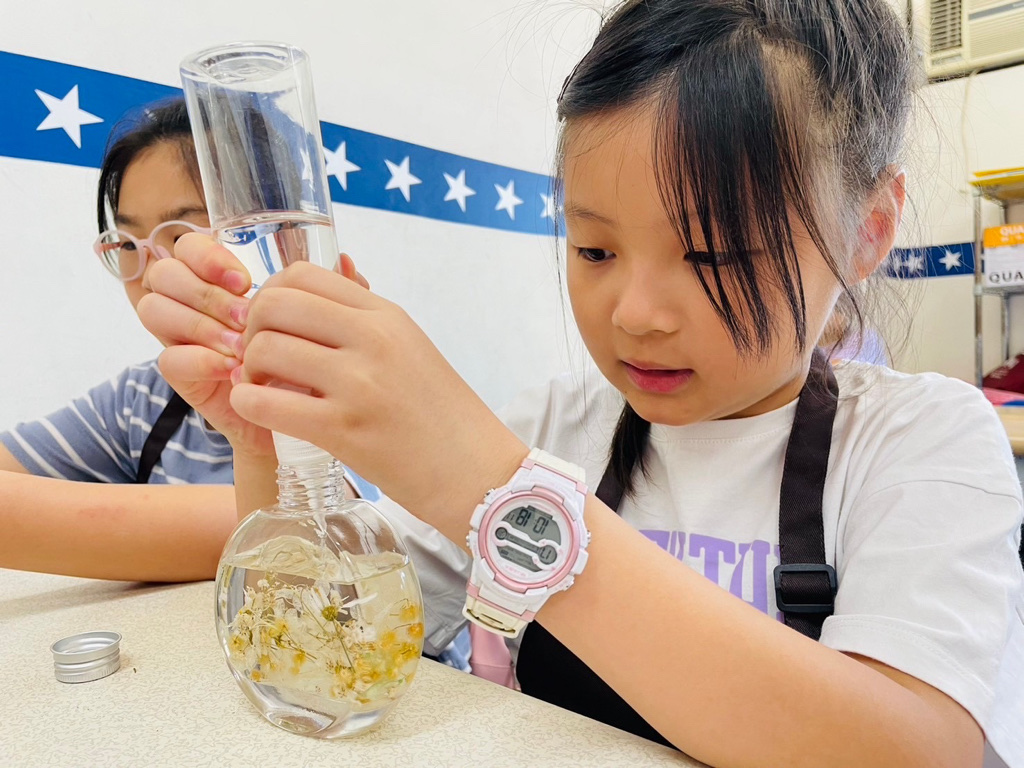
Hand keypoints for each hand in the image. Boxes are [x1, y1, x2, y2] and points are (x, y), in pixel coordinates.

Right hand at [136, 234, 367, 459]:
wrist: (302, 416)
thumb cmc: (309, 357)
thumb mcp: (322, 320)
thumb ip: (334, 291)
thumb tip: (349, 261)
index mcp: (220, 279)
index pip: (188, 245)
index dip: (205, 254)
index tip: (243, 279)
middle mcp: (195, 303)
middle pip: (164, 274)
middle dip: (204, 292)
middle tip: (244, 314)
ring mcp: (185, 338)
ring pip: (154, 309)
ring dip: (199, 323)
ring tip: (240, 345)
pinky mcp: (184, 376)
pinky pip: (167, 357)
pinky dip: (197, 358)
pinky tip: (229, 368)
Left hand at [229, 262, 527, 540]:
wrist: (475, 471)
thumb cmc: (442, 415)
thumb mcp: (411, 347)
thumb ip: (366, 320)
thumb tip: (327, 282)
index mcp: (386, 315)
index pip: (302, 274)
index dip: (270, 296)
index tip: (273, 325)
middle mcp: (372, 338)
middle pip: (274, 304)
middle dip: (251, 329)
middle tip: (261, 359)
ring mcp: (358, 383)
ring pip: (265, 350)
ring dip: (250, 369)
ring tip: (266, 388)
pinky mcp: (344, 429)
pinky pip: (267, 404)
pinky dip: (249, 404)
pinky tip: (259, 410)